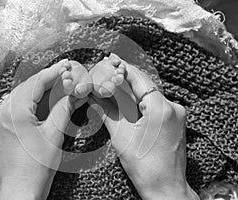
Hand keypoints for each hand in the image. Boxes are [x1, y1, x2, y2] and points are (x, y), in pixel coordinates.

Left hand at [0, 59, 88, 199]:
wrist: (19, 190)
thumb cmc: (38, 168)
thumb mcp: (54, 135)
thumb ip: (64, 109)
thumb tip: (75, 93)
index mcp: (14, 113)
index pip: (35, 84)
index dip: (52, 73)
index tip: (64, 67)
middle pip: (23, 88)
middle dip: (42, 82)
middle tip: (60, 76)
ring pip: (11, 97)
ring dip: (29, 92)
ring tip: (47, 88)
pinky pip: (0, 109)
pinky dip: (15, 103)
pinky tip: (26, 103)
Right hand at [89, 54, 198, 199]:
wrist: (165, 187)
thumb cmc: (144, 166)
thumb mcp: (121, 136)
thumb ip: (107, 111)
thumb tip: (93, 96)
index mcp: (161, 109)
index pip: (139, 79)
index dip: (123, 68)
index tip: (111, 58)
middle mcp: (173, 107)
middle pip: (145, 85)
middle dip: (126, 78)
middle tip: (109, 67)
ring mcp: (177, 114)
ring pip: (150, 94)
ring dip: (132, 89)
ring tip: (114, 82)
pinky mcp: (175, 121)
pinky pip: (155, 104)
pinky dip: (140, 100)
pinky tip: (127, 98)